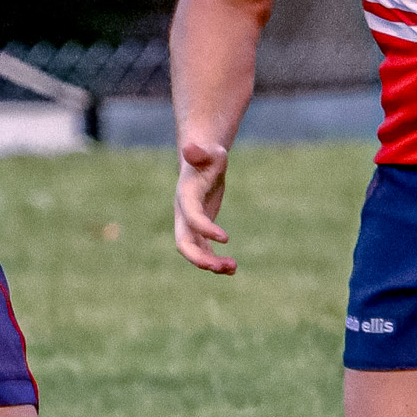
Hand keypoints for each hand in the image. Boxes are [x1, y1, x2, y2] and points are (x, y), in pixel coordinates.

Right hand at [174, 139, 235, 273]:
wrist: (201, 163)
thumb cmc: (208, 156)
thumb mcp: (209, 153)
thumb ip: (199, 153)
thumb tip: (189, 148)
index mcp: (186, 196)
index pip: (191, 217)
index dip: (204, 228)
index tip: (226, 238)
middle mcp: (184, 214)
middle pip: (183, 242)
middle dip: (199, 258)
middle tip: (221, 266)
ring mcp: (190, 224)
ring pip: (194, 251)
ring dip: (211, 263)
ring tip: (233, 268)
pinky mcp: (199, 230)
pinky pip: (204, 251)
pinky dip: (216, 261)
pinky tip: (233, 268)